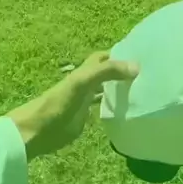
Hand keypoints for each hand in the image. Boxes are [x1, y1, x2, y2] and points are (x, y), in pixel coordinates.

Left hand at [8, 52, 138, 160]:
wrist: (36, 130)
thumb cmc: (58, 103)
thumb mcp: (82, 82)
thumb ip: (107, 72)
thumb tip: (136, 66)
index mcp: (84, 71)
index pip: (104, 57)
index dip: (119, 53)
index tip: (140, 55)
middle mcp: (86, 83)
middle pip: (106, 72)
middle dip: (122, 71)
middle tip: (145, 74)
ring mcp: (84, 100)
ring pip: (106, 89)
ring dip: (119, 88)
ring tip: (141, 90)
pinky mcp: (83, 116)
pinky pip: (102, 106)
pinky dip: (113, 105)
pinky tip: (125, 109)